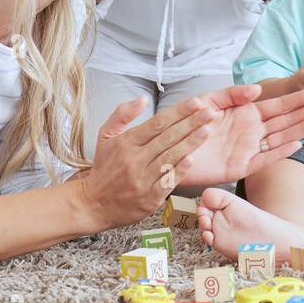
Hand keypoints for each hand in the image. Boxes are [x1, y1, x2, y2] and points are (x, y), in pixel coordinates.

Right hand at [77, 94, 220, 226]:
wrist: (92, 204)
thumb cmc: (104, 168)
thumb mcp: (106, 136)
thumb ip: (122, 114)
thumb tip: (143, 98)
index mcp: (126, 142)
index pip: (157, 123)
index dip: (178, 111)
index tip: (197, 102)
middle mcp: (134, 159)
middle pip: (167, 137)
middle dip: (192, 123)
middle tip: (211, 112)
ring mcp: (142, 179)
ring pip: (170, 157)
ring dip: (191, 143)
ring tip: (208, 130)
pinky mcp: (149, 197)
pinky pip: (167, 181)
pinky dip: (180, 170)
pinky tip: (193, 159)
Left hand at [169, 84, 303, 184]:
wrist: (167, 150)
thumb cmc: (186, 124)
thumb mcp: (209, 101)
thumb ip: (232, 94)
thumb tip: (257, 90)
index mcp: (247, 113)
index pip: (281, 104)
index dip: (302, 98)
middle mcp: (252, 130)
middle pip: (288, 119)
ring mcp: (248, 148)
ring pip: (282, 137)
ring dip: (302, 127)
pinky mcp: (239, 167)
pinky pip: (264, 159)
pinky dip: (280, 152)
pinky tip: (297, 143)